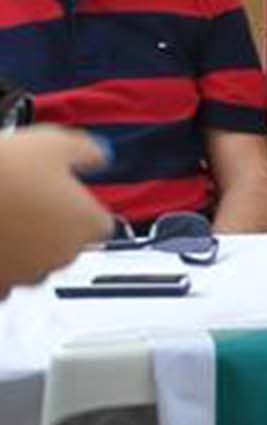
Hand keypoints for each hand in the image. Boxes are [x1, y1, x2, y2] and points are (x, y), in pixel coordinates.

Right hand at [0, 127, 113, 290]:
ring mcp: (28, 274)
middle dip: (49, 228)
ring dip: (23, 247)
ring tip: (3, 215)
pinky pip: (5, 280)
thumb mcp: (53, 144)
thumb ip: (86, 152)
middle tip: (24, 201)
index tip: (63, 195)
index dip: (79, 207)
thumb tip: (98, 156)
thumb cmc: (2, 170)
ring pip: (33, 263)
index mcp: (88, 224)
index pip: (99, 224)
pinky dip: (1, 263)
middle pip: (66, 245)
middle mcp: (64, 255)